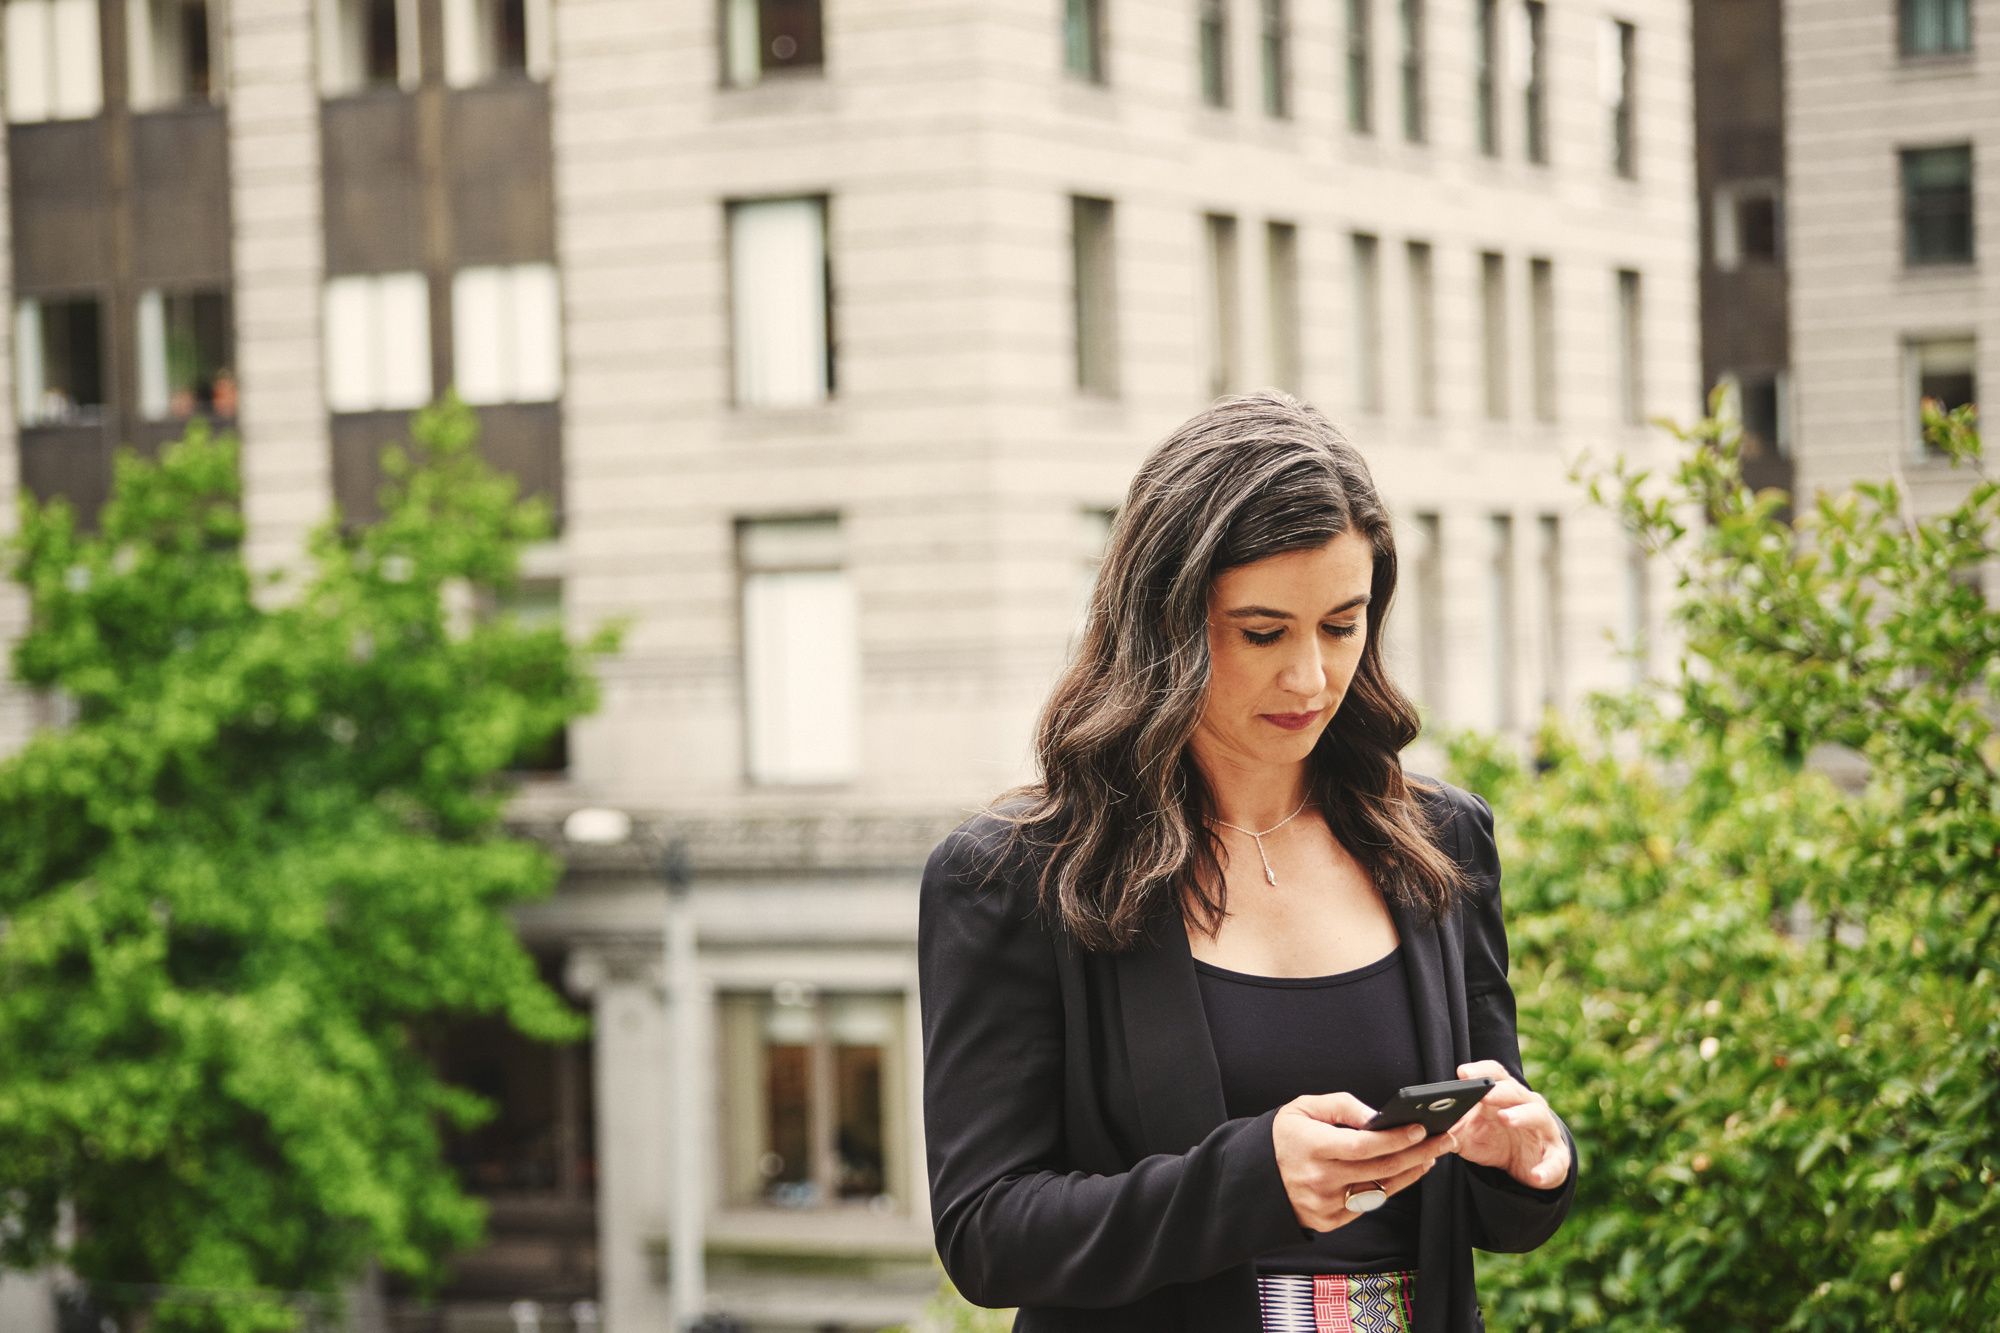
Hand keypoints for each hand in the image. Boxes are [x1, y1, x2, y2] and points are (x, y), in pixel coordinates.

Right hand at [1271, 1092, 1456, 1231]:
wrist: (1254, 1179)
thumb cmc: (1284, 1135)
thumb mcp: (1304, 1108)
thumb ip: (1342, 1106)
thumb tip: (1379, 1117)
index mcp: (1311, 1147)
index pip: (1363, 1146)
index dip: (1395, 1138)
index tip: (1422, 1128)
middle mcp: (1319, 1179)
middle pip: (1380, 1169)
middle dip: (1418, 1153)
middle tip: (1445, 1140)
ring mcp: (1324, 1204)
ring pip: (1380, 1190)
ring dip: (1411, 1172)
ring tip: (1432, 1155)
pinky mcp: (1329, 1222)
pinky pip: (1368, 1204)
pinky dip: (1390, 1187)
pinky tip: (1407, 1171)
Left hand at [1450, 1059, 1570, 1189]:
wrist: (1526, 1167)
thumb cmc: (1496, 1141)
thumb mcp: (1470, 1135)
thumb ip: (1452, 1126)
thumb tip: (1427, 1124)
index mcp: (1507, 1096)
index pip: (1496, 1075)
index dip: (1481, 1071)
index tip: (1462, 1073)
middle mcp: (1529, 1106)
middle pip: (1515, 1092)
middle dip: (1499, 1091)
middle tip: (1483, 1094)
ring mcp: (1545, 1130)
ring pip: (1538, 1116)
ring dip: (1522, 1115)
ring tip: (1505, 1119)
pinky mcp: (1557, 1157)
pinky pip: (1555, 1162)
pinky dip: (1546, 1169)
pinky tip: (1536, 1176)